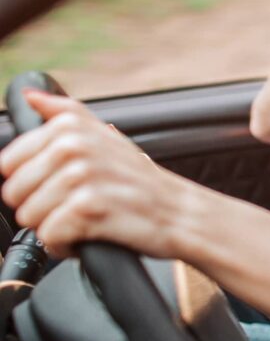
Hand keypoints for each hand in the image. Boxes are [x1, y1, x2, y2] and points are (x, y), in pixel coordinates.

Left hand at [0, 91, 186, 259]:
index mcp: (70, 128)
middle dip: (39, 208)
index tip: (59, 187)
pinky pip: (49, 236)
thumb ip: (65, 113)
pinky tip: (87, 237)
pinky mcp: (88, 208)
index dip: (31, 183)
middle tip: (75, 206)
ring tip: (84, 221)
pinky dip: (65, 246)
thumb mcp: (106, 137)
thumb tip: (30, 95)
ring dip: (54, 228)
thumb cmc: (141, 181)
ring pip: (29, 216)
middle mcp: (73, 147)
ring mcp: (81, 176)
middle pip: (14, 193)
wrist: (181, 212)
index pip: (8, 163)